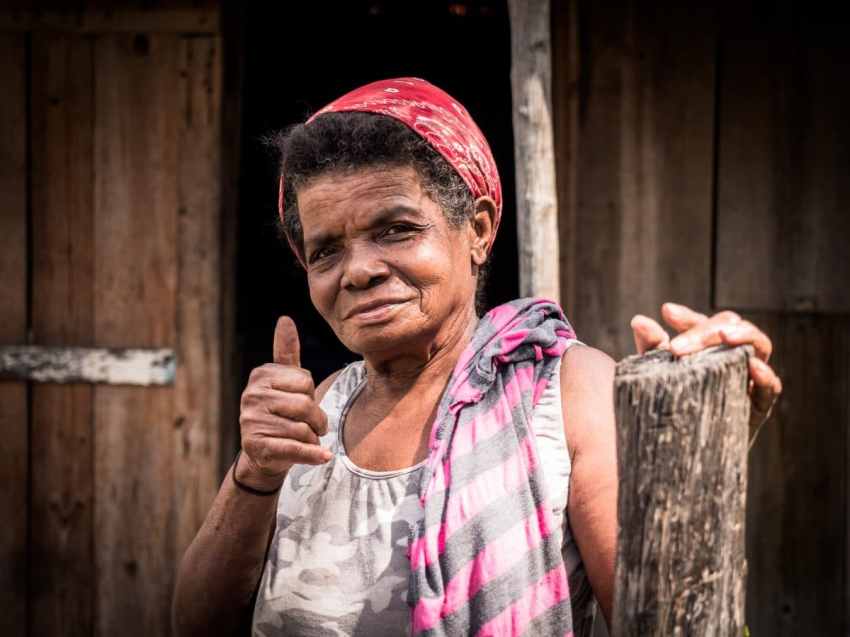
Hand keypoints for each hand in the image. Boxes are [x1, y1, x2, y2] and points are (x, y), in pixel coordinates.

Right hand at [237, 316, 331, 490]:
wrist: (265, 453)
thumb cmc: (281, 411)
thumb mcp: (284, 381)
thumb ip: (286, 352)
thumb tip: (285, 319)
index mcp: (260, 375)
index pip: (305, 381)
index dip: (311, 394)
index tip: (300, 402)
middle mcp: (251, 396)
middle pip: (306, 404)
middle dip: (316, 419)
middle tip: (311, 426)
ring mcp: (251, 422)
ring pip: (303, 429)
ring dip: (312, 437)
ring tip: (303, 439)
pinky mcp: (258, 447)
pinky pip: (295, 448)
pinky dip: (313, 455)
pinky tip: (323, 456)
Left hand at [630, 303, 782, 433]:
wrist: (668, 454)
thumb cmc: (662, 407)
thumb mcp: (652, 375)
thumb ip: (649, 348)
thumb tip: (639, 320)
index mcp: (707, 349)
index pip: (705, 323)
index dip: (689, 317)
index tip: (667, 312)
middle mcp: (730, 360)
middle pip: (732, 328)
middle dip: (706, 331)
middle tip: (677, 347)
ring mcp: (747, 382)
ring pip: (759, 347)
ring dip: (743, 336)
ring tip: (724, 336)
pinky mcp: (756, 410)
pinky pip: (771, 389)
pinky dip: (765, 375)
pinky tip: (752, 367)